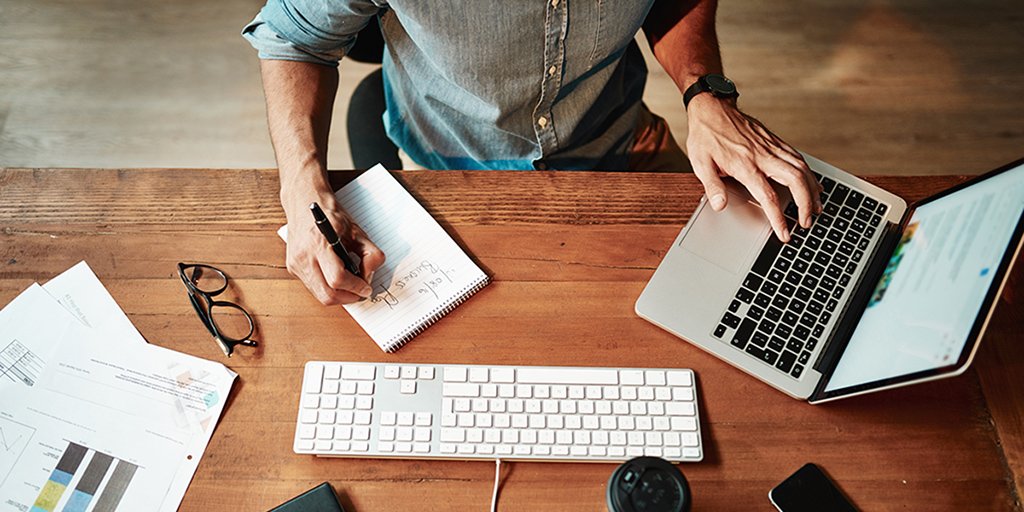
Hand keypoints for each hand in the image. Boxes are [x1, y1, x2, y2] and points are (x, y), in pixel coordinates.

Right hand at [281, 183, 385, 304]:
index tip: (366, 287)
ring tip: (350, 285)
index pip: (337, 278)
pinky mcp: (293, 268)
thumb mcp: (356, 230)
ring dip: (339, 295)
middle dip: (348, 297)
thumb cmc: (330, 215)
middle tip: (361, 292)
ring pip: (320, 294)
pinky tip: (337, 278)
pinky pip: (313, 287)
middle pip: (327, 294)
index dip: (355, 287)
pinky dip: (328, 288)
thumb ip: (370, 253)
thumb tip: (370, 275)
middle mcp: (304, 256)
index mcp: (319, 243)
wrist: (304, 202)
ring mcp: (296, 264)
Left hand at [685, 95, 821, 241]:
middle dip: (806, 204)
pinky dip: (809, 172)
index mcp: (745, 165)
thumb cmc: (705, 136)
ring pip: (802, 168)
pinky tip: (812, 183)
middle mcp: (763, 156)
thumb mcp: (700, 163)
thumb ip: (712, 186)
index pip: (768, 196)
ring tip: (816, 208)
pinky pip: (798, 157)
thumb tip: (719, 206)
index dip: (778, 218)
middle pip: (796, 180)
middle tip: (806, 222)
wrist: (712, 108)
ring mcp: (771, 147)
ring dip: (812, 190)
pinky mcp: (774, 140)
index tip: (785, 233)